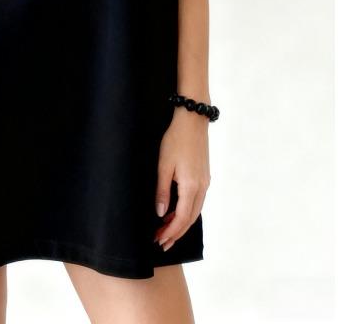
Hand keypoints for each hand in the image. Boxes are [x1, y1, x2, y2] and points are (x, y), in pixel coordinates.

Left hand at [153, 108, 210, 248]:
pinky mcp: (204, 177)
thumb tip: (161, 213)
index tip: (158, 240)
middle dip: (176, 233)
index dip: (170, 231)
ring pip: (194, 211)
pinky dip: (187, 211)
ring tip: (166, 231)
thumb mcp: (164, 165)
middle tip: (161, 242)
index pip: (181, 217)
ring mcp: (205, 182)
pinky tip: (176, 212)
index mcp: (191, 186)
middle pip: (190, 218)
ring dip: (181, 223)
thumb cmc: (175, 140)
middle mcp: (202, 187)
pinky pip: (197, 201)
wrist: (192, 121)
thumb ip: (162, 190)